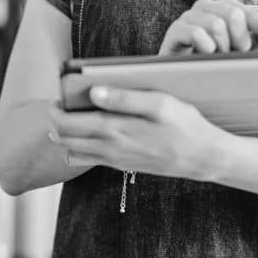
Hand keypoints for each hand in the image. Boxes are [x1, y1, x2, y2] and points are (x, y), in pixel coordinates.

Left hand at [47, 86, 223, 180]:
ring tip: (73, 117)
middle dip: (55, 122)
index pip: (67, 125)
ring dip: (65, 137)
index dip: (55, 110)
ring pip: (72, 154)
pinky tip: (91, 132)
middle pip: (64, 140)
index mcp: (115, 129)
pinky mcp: (122, 166)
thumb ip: (125, 97)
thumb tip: (94, 91)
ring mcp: (114, 160)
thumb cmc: (184, 124)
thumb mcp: (159, 103)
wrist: (203, 157)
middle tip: (60, 104)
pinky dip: (79, 148)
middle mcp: (109, 148)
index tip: (58, 95)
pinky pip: (89, 161)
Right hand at [158, 0, 257, 54]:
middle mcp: (206, 7)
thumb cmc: (217, 60)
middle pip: (232, 14)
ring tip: (218, 57)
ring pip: (215, 24)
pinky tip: (205, 56)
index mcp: (224, 6)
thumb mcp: (245, 49)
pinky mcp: (174, 31)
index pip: (246, 10)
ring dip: (222, 47)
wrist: (185, 77)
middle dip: (239, 39)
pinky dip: (206, 47)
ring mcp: (188, 17)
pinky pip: (195, 33)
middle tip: (236, 54)